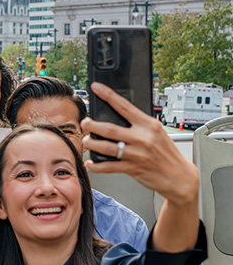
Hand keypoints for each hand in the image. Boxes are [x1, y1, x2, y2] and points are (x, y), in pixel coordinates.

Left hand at [81, 82, 198, 206]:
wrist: (180, 177)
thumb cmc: (167, 153)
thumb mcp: (157, 133)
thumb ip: (139, 125)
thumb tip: (118, 116)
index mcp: (148, 125)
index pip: (125, 106)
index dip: (108, 96)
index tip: (96, 87)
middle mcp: (143, 138)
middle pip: (110, 129)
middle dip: (93, 125)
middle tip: (85, 123)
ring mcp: (138, 154)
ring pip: (107, 148)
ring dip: (93, 144)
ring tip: (86, 141)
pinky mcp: (134, 168)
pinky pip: (111, 166)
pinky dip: (98, 165)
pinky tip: (91, 163)